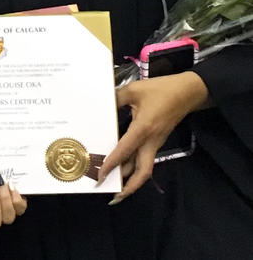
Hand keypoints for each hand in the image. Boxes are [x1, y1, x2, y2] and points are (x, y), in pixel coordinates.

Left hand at [99, 72, 208, 203]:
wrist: (187, 92)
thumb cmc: (161, 90)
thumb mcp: (133, 90)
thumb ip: (115, 99)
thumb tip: (99, 106)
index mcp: (143, 129)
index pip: (125, 151)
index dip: (112, 164)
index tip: (99, 175)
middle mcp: (151, 141)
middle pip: (142, 172)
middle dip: (129, 187)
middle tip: (112, 197)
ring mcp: (155, 143)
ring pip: (144, 168)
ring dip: (131, 180)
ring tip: (115, 189)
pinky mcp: (157, 142)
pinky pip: (145, 159)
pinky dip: (134, 168)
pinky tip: (123, 169)